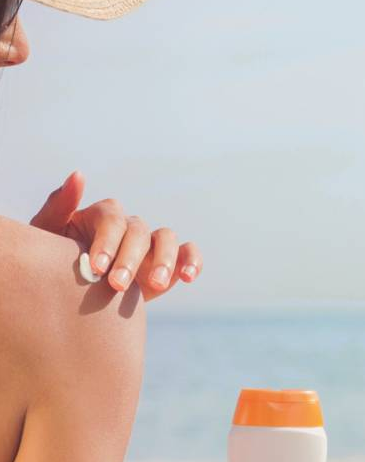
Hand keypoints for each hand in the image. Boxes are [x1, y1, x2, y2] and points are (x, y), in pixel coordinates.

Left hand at [30, 171, 202, 301]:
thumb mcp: (47, 238)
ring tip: (155, 285)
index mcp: (102, 217)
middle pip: (139, 231)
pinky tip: (188, 277)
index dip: (107, 242)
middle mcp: (129, 227)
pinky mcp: (169, 262)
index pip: (112, 219)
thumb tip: (79, 175)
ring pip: (167, 238)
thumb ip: (58, 207)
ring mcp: (151, 244)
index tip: (96, 269)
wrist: (72, 301)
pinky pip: (188, 253)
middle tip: (118, 285)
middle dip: (130, 259)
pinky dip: (192, 260)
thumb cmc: (52, 265)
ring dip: (164, 260)